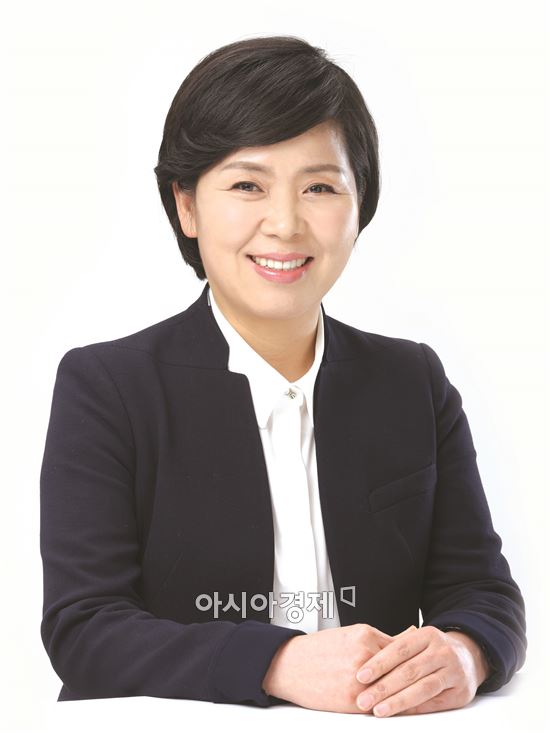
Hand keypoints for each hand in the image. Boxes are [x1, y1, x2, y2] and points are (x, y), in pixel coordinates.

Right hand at [262, 623, 414, 712]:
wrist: (290, 666)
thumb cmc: (319, 649)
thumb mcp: (350, 635)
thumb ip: (379, 639)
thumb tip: (409, 634)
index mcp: (364, 635)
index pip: (401, 649)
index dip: (414, 659)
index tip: (426, 664)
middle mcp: (365, 655)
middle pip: (400, 669)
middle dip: (415, 678)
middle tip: (430, 683)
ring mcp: (360, 679)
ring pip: (392, 688)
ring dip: (404, 694)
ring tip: (416, 697)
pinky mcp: (353, 700)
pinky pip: (378, 705)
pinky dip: (388, 706)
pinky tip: (394, 707)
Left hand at [354, 625, 490, 716]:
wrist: (470, 657)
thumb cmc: (434, 650)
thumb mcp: (419, 641)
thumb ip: (396, 650)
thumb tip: (366, 669)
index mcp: (428, 635)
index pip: (400, 649)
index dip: (379, 663)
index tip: (360, 676)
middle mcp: (443, 651)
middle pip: (409, 670)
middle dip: (383, 687)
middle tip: (363, 699)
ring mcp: (454, 671)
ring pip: (422, 688)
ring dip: (398, 701)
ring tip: (378, 710)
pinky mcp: (461, 692)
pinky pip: (434, 702)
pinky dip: (415, 709)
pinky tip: (400, 713)